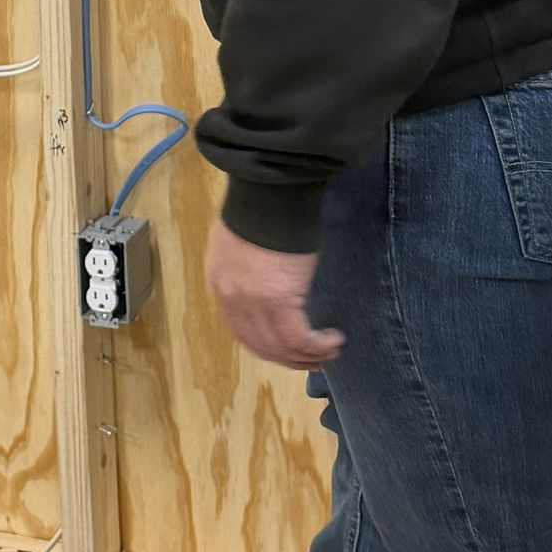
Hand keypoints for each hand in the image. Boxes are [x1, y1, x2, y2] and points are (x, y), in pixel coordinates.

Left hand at [205, 220, 340, 368]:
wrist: (268, 193)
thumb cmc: (260, 208)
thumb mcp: (241, 240)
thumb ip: (247, 265)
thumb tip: (265, 279)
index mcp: (219, 283)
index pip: (240, 329)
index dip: (265, 344)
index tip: (286, 348)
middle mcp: (231, 299)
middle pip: (260, 344)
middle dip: (288, 357)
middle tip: (312, 359)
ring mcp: (252, 303)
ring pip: (280, 347)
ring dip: (306, 356)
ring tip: (328, 353)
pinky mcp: (278, 301)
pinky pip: (298, 338)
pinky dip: (317, 346)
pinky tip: (333, 340)